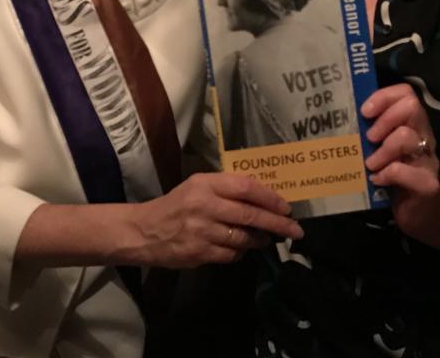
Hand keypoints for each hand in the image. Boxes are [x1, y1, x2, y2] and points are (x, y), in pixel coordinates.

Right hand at [131, 172, 303, 267]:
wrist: (144, 231)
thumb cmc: (176, 205)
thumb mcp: (197, 187)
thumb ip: (226, 189)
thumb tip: (264, 197)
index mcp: (205, 184)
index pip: (245, 187)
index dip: (269, 197)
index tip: (286, 206)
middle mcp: (204, 205)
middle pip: (249, 214)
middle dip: (276, 223)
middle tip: (295, 230)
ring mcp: (202, 231)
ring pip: (243, 237)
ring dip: (259, 240)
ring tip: (265, 239)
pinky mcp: (199, 253)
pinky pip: (231, 255)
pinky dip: (240, 253)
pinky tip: (240, 249)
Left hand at [361, 83, 439, 246]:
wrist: (422, 216)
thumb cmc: (394, 177)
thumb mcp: (382, 150)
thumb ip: (370, 133)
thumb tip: (339, 118)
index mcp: (412, 125)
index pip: (406, 94)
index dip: (384, 97)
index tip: (365, 111)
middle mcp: (423, 137)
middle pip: (411, 107)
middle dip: (385, 119)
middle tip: (369, 138)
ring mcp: (428, 160)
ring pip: (407, 137)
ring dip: (382, 150)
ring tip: (370, 164)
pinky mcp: (427, 184)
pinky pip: (406, 171)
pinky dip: (387, 174)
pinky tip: (377, 180)